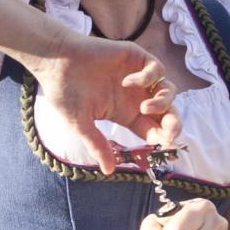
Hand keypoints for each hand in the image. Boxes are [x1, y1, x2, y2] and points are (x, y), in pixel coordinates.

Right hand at [31, 31, 182, 172]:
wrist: (55, 62)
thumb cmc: (64, 92)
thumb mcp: (80, 124)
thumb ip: (97, 145)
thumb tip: (108, 171)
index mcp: (126, 114)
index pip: (153, 129)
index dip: (163, 138)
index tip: (166, 146)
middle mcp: (136, 97)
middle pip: (167, 112)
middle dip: (174, 123)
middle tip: (170, 132)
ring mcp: (138, 77)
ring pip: (167, 91)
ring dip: (163, 102)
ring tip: (145, 107)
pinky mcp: (136, 58)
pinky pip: (157, 69)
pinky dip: (148, 77)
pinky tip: (127, 81)